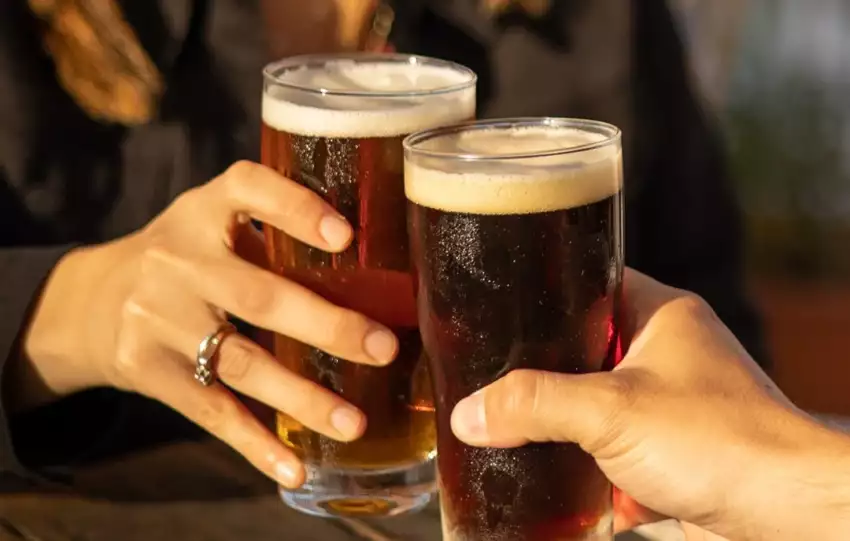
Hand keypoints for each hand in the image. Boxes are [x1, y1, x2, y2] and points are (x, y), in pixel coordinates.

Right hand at [22, 161, 398, 486]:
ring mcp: (159, 318)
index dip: (295, 209)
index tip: (345, 237)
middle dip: (326, 325)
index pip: (247, 190)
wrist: (93, 300)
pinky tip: (295, 467)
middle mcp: (177, 260)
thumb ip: (274, 231)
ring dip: (302, 397)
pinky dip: (256, 443)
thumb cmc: (185, 257)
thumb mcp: (213, 223)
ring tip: (354, 423)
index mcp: (202, 210)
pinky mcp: (149, 370)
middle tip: (384, 348)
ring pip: (240, 362)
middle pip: (258, 296)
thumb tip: (378, 271)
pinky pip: (211, 411)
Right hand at [450, 269, 849, 540]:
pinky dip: (585, 470)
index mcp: (661, 315)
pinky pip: (612, 455)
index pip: (591, 282)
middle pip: (585, 350)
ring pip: (596, 406)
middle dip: (544, 371)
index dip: (546, 291)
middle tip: (494, 374)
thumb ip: (534, 404)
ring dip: (562, 424)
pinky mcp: (669, 456)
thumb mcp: (612, 410)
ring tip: (512, 426)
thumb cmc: (722, 442)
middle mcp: (666, 355)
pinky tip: (553, 481)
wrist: (785, 516)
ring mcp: (669, 407)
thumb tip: (469, 413)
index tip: (500, 304)